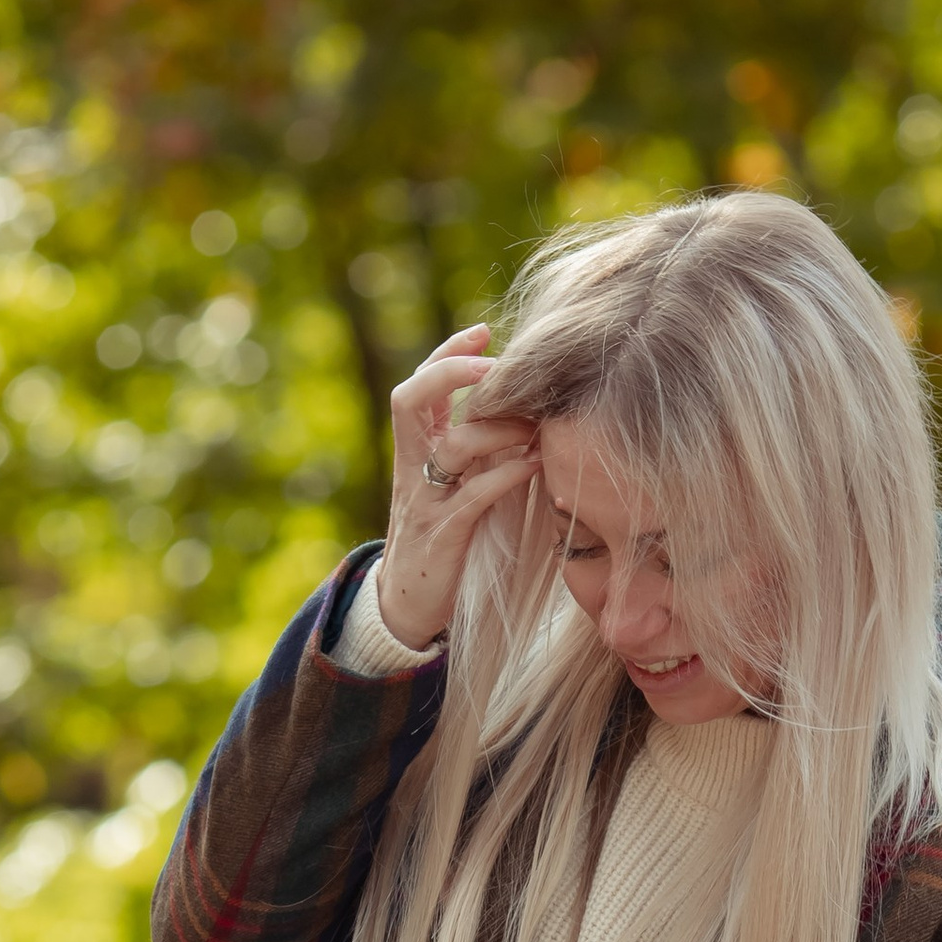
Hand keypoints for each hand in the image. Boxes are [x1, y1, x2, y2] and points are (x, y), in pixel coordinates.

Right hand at [374, 325, 537, 652]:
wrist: (406, 610)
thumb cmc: (440, 544)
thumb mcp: (450, 490)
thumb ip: (471, 454)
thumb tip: (519, 414)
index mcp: (412, 454)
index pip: (418, 388)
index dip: (446, 354)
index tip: (482, 331)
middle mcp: (412, 470)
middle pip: (411, 399)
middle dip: (451, 373)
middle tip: (496, 369)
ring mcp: (425, 503)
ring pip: (451, 447)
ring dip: (496, 429)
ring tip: (534, 427)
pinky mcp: (443, 537)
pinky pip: (472, 496)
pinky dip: (506, 475)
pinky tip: (535, 464)